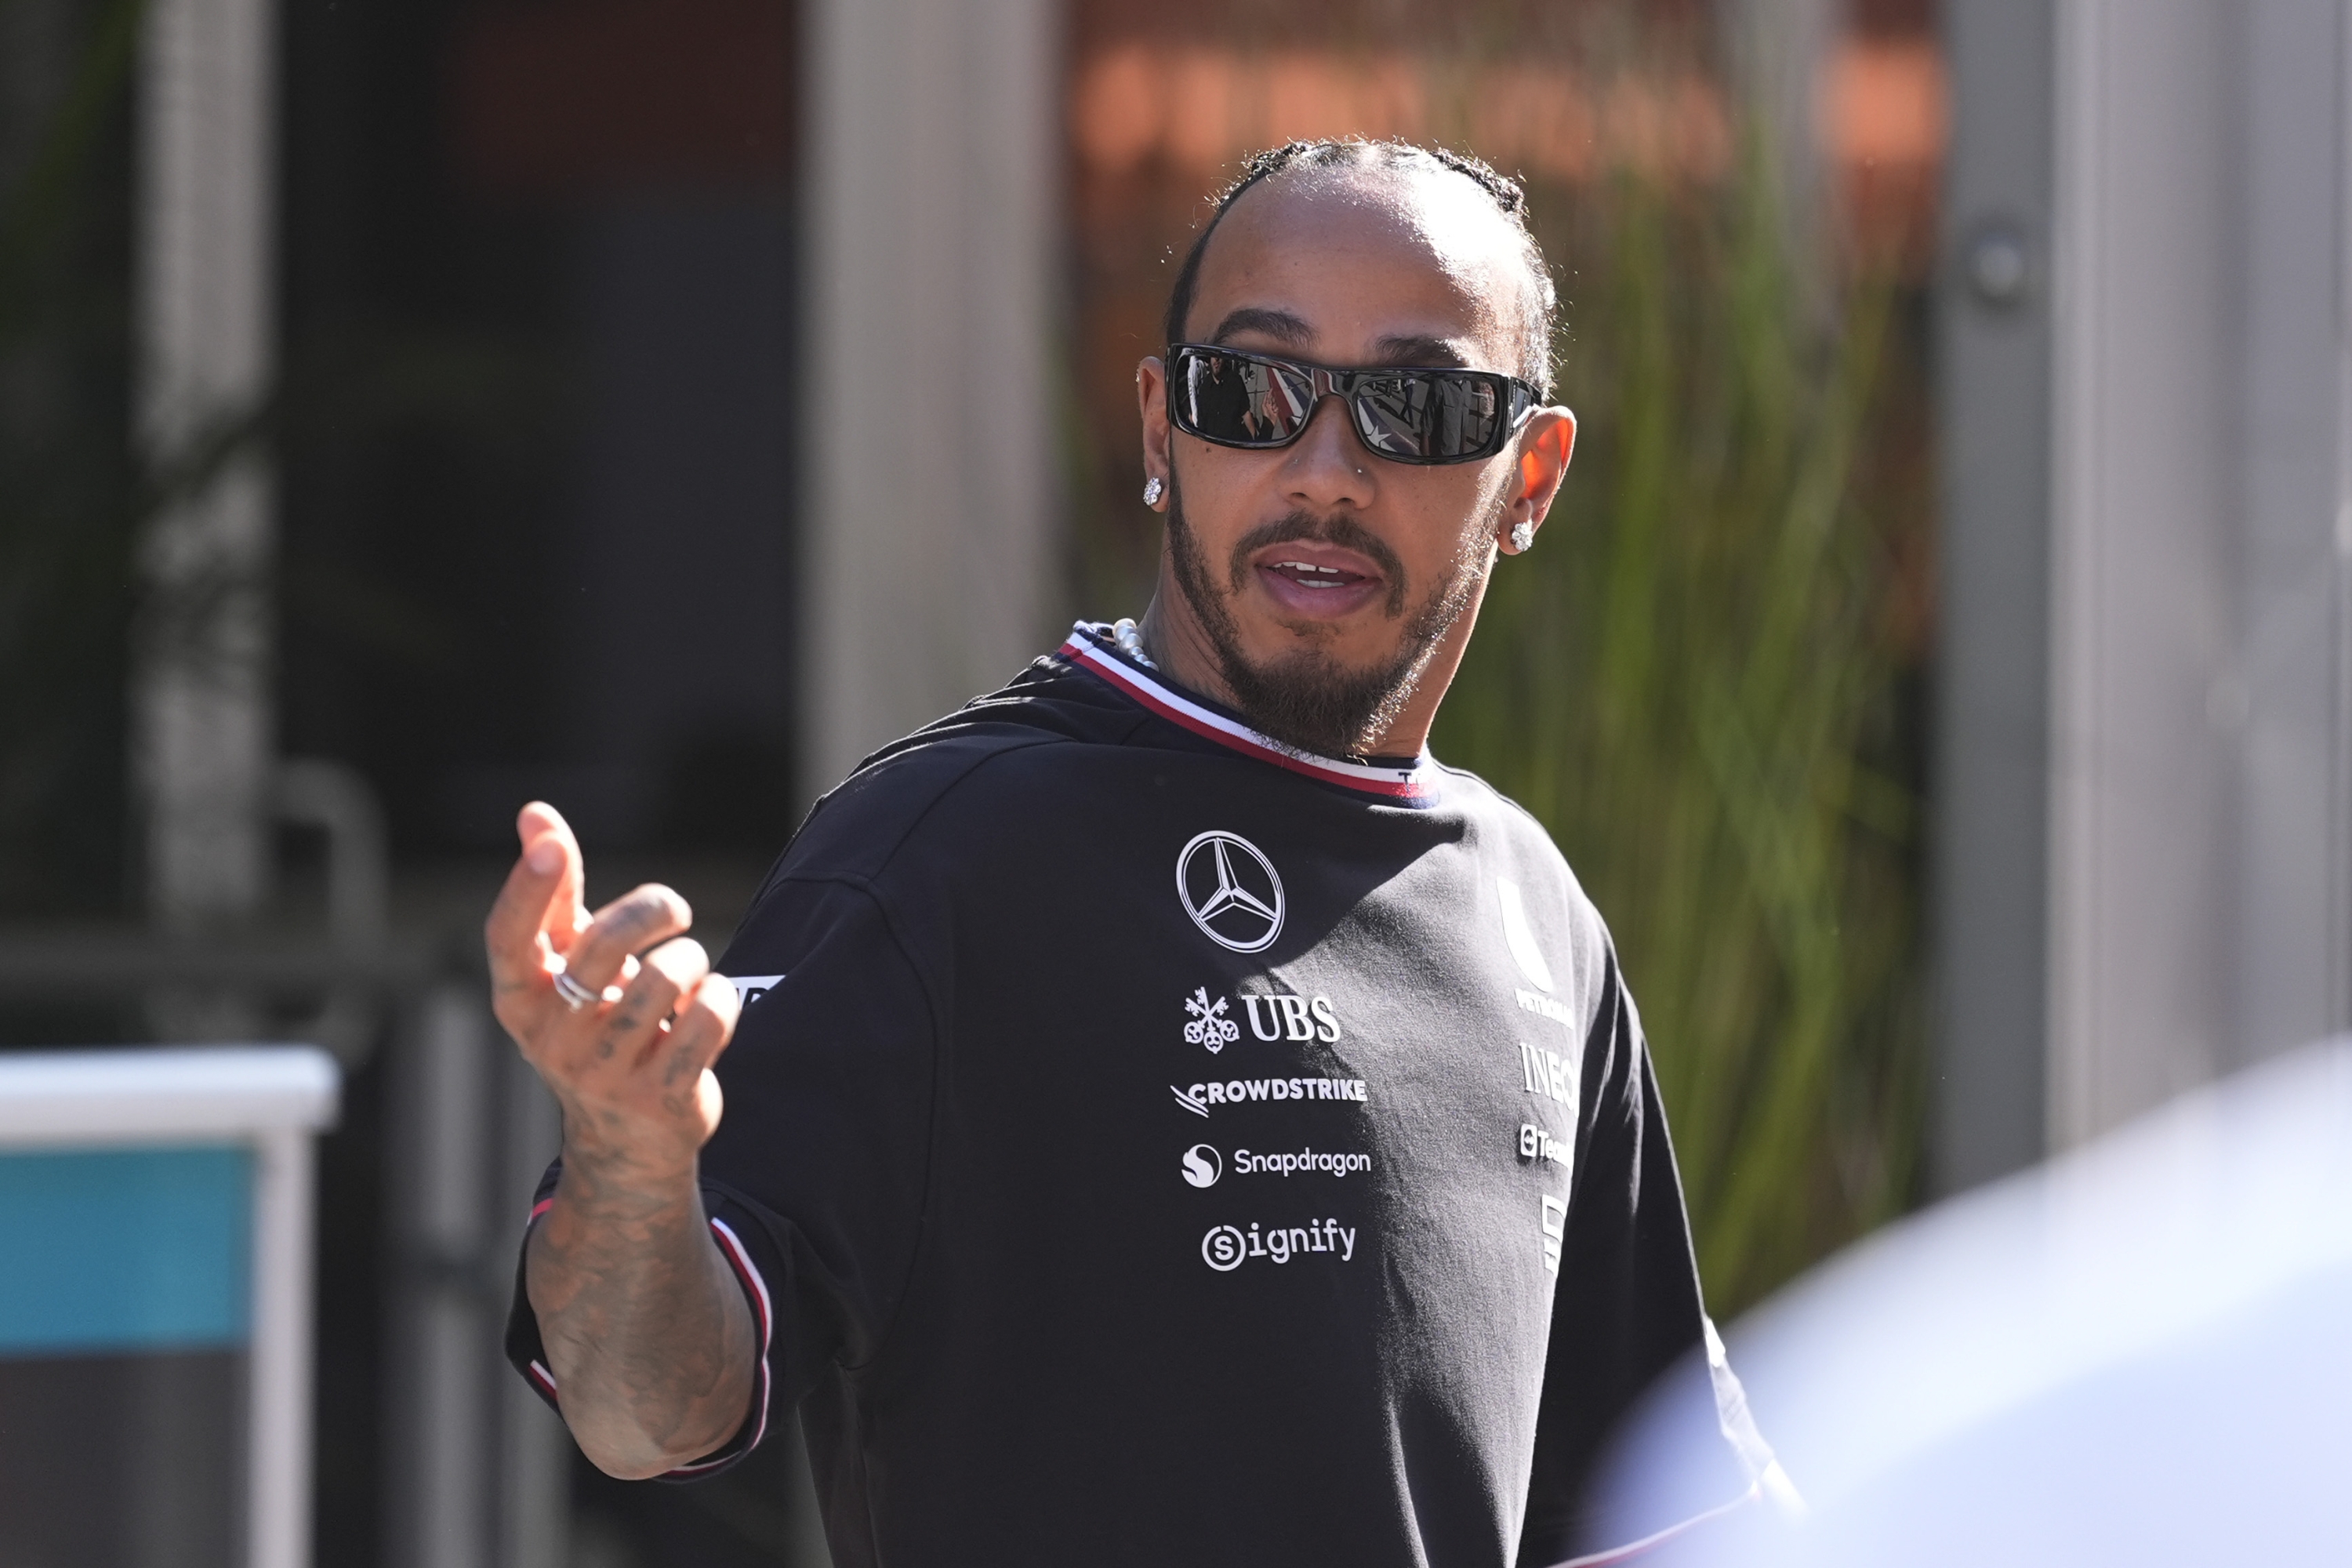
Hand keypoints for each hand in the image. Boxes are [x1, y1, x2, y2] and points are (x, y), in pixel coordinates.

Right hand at [486, 802, 741, 1177]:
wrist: (626, 1142)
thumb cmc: (595, 1025)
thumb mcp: (566, 970)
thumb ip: (554, 894)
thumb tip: (534, 812)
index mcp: (520, 1001)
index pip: (510, 938)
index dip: (528, 889)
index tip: (550, 844)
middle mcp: (553, 1039)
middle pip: (605, 943)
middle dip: (654, 909)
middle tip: (674, 911)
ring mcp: (605, 1074)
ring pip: (668, 975)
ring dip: (692, 960)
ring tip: (686, 976)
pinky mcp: (661, 1097)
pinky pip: (709, 1016)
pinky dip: (719, 999)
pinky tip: (706, 1012)